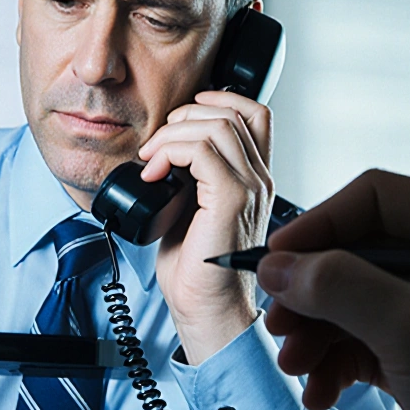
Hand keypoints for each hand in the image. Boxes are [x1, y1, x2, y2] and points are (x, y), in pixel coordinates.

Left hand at [137, 90, 272, 364]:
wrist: (206, 310)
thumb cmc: (196, 269)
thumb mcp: (190, 208)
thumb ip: (188, 175)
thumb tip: (161, 150)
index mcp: (253, 178)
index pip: (255, 114)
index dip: (220, 99)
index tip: (184, 113)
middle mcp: (259, 179)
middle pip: (231, 113)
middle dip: (183, 117)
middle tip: (155, 146)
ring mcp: (250, 189)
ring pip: (216, 126)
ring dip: (172, 134)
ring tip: (150, 160)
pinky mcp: (232, 201)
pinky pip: (202, 151)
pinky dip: (170, 152)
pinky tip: (153, 173)